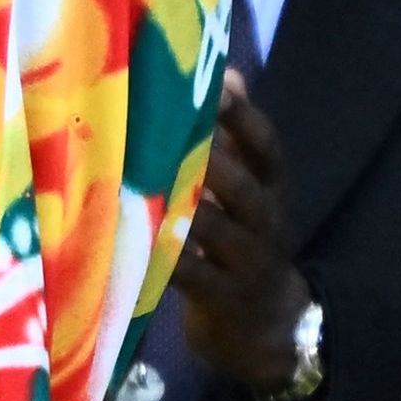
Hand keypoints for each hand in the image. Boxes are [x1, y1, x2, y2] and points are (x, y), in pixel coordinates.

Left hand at [172, 78, 316, 399]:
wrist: (270, 329)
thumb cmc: (246, 243)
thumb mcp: (252, 193)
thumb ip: (236, 138)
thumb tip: (227, 71)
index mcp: (272, 189)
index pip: (266, 146)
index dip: (241, 116)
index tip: (212, 85)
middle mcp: (264, 222)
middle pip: (241, 184)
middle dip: (207, 156)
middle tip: (163, 126)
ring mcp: (245, 263)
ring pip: (213, 228)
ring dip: (177, 204)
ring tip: (140, 176)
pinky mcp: (220, 300)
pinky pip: (189, 275)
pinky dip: (161, 256)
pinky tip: (129, 236)